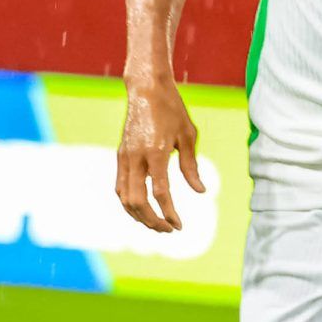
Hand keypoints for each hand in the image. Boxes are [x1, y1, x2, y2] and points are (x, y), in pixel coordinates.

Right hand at [115, 75, 203, 232]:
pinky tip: (143, 209)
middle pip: (137, 201)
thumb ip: (191, 166)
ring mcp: (124, 157)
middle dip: (152, 221)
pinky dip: (130, 202)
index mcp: (155, 152)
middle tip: (169, 231)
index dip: (169, 213)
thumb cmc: (173, 111)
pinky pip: (120, 186)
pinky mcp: (120, 155)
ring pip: (123, 197)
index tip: (179, 226)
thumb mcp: (189, 136)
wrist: (146, 90)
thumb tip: (200, 191)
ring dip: (138, 215)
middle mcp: (135, 157)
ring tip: (157, 224)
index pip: (160, 193)